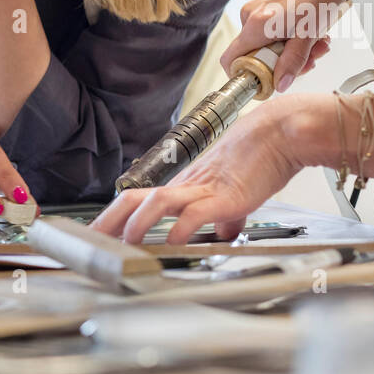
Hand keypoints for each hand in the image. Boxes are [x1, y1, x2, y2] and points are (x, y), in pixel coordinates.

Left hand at [90, 97, 318, 244]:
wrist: (281, 134)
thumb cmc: (259, 159)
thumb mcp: (235, 196)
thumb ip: (223, 217)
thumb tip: (221, 234)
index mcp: (184, 187)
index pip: (137, 200)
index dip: (114, 217)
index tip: (97, 234)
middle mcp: (186, 186)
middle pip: (135, 197)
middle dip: (110, 219)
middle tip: (92, 239)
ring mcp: (203, 189)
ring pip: (158, 200)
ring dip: (139, 221)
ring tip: (128, 240)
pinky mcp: (225, 195)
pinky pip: (197, 211)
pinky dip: (182, 226)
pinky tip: (173, 240)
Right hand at [220, 0, 349, 92]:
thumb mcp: (309, 32)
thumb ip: (293, 60)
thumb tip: (280, 82)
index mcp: (255, 25)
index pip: (231, 61)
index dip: (249, 75)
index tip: (271, 79)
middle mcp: (250, 16)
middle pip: (254, 55)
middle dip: (282, 63)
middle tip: (309, 60)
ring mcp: (257, 10)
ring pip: (267, 43)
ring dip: (292, 50)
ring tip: (318, 44)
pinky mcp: (266, 5)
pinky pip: (272, 30)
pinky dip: (291, 36)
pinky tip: (311, 33)